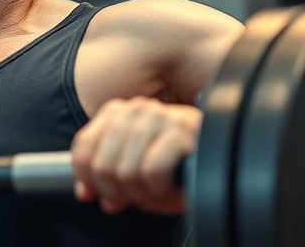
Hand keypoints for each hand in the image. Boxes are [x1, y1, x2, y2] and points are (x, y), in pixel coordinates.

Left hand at [71, 97, 199, 214]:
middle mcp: (137, 108)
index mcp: (119, 112)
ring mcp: (160, 118)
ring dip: (141, 194)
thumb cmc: (176, 164)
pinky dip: (159, 189)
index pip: (83, 147)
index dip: (85, 177)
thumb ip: (105, 176)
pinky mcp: (182, 131)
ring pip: (126, 172)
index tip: (92, 193)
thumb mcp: (133, 166)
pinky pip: (152, 172)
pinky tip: (170, 185)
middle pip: (103, 165)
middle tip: (136, 196)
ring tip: (156, 192)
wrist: (221, 157)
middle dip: (117, 191)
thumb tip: (85, 192)